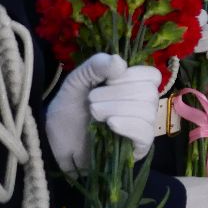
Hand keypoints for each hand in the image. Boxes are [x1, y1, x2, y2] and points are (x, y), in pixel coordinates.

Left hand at [47, 54, 159, 171]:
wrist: (55, 142)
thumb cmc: (69, 111)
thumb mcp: (76, 82)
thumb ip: (95, 66)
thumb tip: (119, 61)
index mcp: (134, 87)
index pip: (152, 76)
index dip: (132, 76)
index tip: (108, 80)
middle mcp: (143, 106)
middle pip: (149, 92)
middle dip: (118, 93)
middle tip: (92, 100)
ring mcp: (142, 127)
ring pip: (147, 111)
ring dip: (118, 108)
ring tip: (95, 113)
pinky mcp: (139, 147)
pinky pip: (146, 132)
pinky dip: (129, 125)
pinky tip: (111, 124)